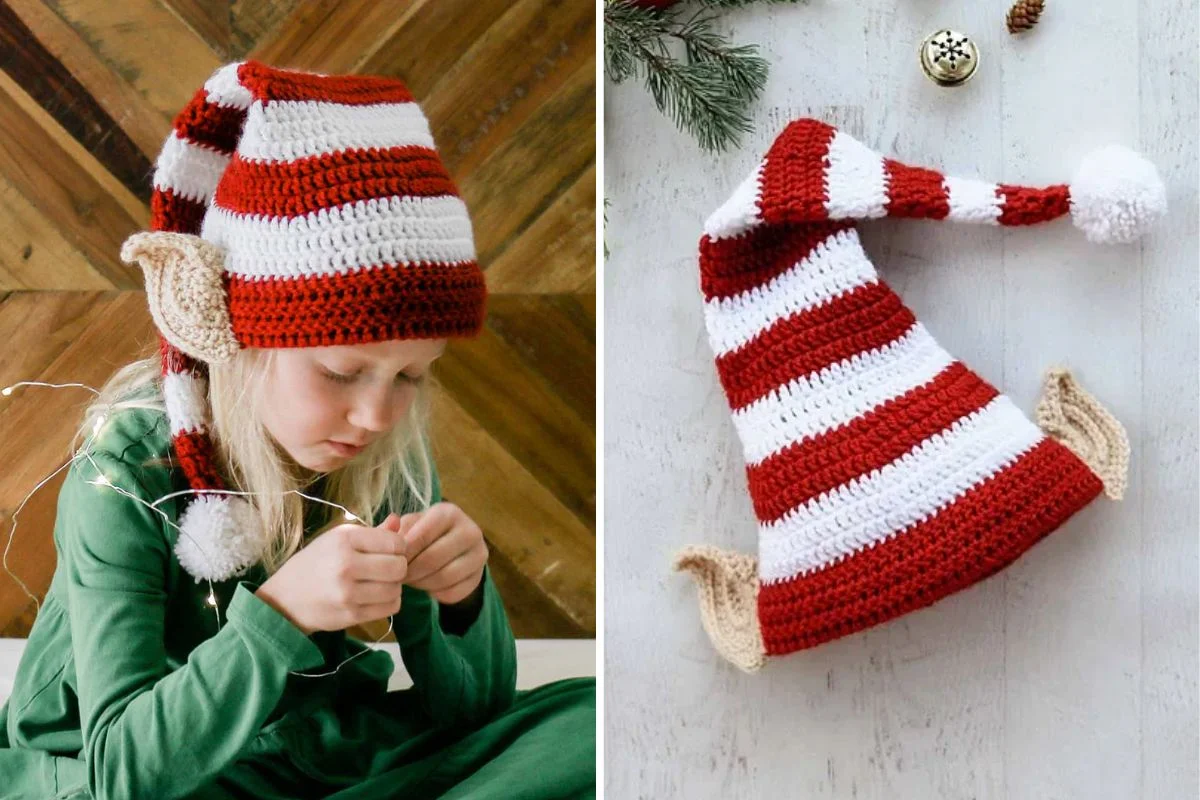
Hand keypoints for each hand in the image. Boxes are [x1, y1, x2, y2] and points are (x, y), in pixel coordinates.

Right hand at [254, 514, 408, 634]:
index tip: (390, 551)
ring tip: (381, 582)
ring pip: (396, 589)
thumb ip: (372, 532)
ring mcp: (347, 593)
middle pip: (399, 567)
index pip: (395, 543)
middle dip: (399, 567)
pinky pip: (390, 607)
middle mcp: (345, 565)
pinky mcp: (351, 615)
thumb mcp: (338, 539)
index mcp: (344, 540)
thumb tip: (397, 521)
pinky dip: (390, 601)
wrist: (286, 598)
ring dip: (394, 586)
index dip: (399, 547)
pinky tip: (377, 596)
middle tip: (388, 568)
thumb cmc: (317, 562)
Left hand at [398, 502, 487, 604]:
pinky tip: (428, 586)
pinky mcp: (479, 576)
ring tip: (411, 581)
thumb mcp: (410, 525)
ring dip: (422, 584)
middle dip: (410, 572)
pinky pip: (454, 593)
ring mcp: (479, 554)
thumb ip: (394, 529)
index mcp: (449, 513)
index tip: (391, 561)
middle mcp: (470, 530)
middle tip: (398, 577)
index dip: (403, 554)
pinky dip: (436, 593)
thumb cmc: (424, 533)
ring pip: (445, 578)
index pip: (422, 536)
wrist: (453, 545)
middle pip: (433, 559)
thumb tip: (391, 524)